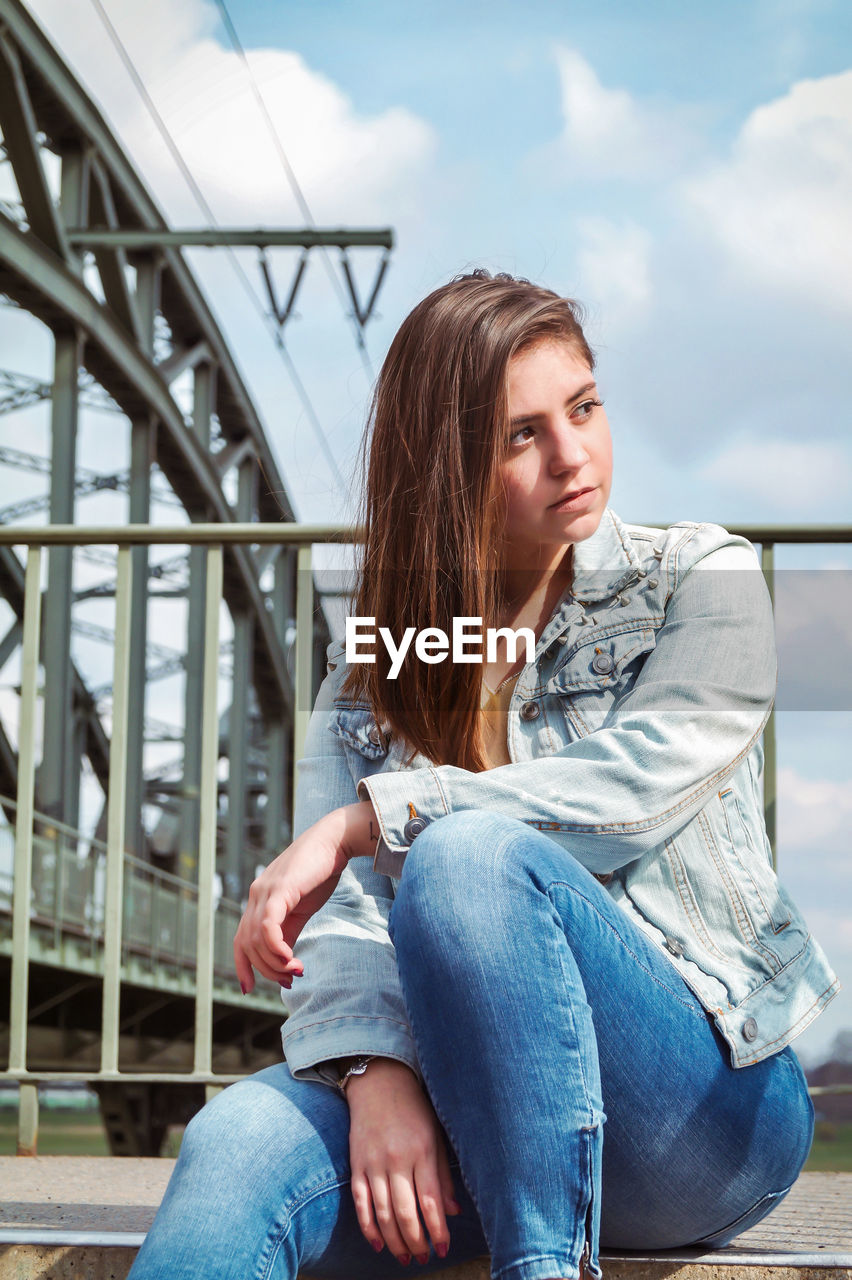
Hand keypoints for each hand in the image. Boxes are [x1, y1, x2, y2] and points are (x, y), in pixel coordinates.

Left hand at [233, 801, 380, 992]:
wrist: (335, 842)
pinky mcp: (279, 890)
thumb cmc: (319, 872)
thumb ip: (289, 931)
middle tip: (290, 980)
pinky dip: (276, 948)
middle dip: (266, 970)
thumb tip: (284, 959)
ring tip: (296, 970)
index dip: (242, 966)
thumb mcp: (301, 908)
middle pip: (247, 945)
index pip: (240, 940)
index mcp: (259, 901)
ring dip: (274, 963)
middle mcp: (256, 896)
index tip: (249, 988)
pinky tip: (291, 958)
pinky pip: (268, 926)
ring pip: (256, 939)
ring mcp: (265, 891)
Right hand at [345, 1059, 460, 1263]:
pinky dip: (368, 1226)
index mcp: (423, 1150)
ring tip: (405, 1258)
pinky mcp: (357, 1164)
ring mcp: (374, 1162)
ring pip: (383, 1212)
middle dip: (416, 1242)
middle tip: (424, 1258)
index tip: (443, 1249)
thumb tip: (453, 1212)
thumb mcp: (436, 1136)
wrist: (380, 1081)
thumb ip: (443, 1175)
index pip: (430, 1200)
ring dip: (395, 1241)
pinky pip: (360, 1202)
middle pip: (405, 1211)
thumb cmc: (415, 1109)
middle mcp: (397, 1158)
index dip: (437, 1230)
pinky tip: (378, 1243)